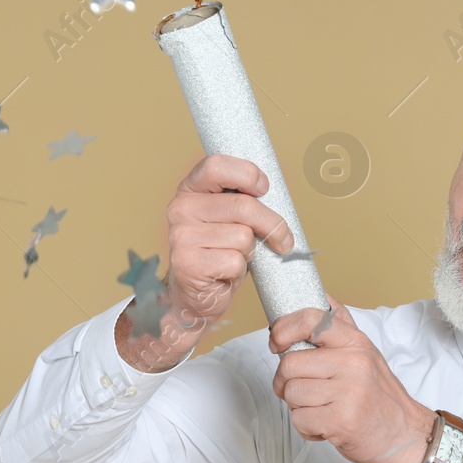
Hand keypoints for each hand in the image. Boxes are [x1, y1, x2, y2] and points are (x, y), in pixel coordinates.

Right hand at [163, 154, 295, 327]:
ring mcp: (181, 237)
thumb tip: (274, 195)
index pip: (216, 166)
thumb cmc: (219, 252)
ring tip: (236, 256)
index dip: (247, 174)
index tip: (264, 188)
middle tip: (282, 238)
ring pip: (243, 236)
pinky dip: (240, 270)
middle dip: (272, 224)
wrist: (195, 296)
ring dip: (250, 251)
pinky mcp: (188, 264)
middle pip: (243, 206)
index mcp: (190, 189)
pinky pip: (235, 261)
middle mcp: (181, 209)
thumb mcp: (229, 218)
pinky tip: (225, 273)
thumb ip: (243, 200)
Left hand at [269, 294, 436, 462]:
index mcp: (355, 343)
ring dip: (298, 407)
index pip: (310, 320)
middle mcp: (354, 363)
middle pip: (289, 364)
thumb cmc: (379, 396)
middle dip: (285, 382)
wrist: (405, 435)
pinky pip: (299, 419)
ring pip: (291, 394)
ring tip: (321, 409)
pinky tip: (325, 425)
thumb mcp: (366, 353)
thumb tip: (321, 295)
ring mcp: (349, 392)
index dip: (283, 330)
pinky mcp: (342, 421)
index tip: (276, 343)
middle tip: (300, 391)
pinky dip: (306, 427)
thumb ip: (340, 326)